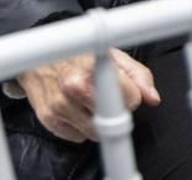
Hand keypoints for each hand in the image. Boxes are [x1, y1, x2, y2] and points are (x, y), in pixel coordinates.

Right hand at [19, 49, 159, 142]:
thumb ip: (138, 75)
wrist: (39, 59)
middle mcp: (74, 88)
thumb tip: (152, 97)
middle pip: (113, 120)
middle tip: (106, 95)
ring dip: (97, 120)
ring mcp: (60, 106)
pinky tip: (75, 108)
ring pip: (96, 133)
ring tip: (89, 99)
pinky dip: (80, 126)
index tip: (126, 91)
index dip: (131, 97)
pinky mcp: (50, 120)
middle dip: (114, 110)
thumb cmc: (78, 56)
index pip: (131, 99)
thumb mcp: (113, 56)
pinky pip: (78, 137)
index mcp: (94, 68)